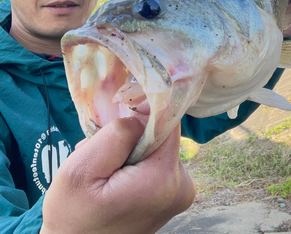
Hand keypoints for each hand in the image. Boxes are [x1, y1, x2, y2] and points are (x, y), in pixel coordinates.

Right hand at [40, 119, 194, 233]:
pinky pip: (154, 161)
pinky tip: (114, 179)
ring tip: (105, 171)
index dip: (143, 111)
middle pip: (161, 133)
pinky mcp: (171, 195)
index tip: (117, 122)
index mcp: (164, 177)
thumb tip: (143, 114)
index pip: (168, 120)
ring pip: (155, 145)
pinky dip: (134, 162)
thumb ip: (117, 135)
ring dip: (130, 149)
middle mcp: (182, 185)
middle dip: (131, 135)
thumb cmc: (73, 215)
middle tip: (102, 154)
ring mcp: (179, 193)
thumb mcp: (81, 168)